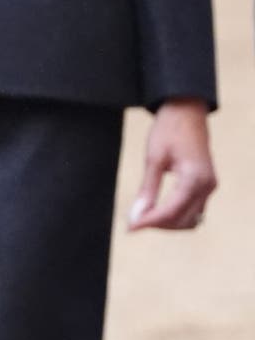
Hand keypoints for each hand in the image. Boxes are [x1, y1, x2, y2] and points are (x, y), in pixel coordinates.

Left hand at [128, 97, 216, 231]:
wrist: (186, 112)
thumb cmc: (169, 130)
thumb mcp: (153, 158)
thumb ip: (147, 189)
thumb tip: (137, 214)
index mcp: (195, 178)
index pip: (172, 211)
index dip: (150, 222)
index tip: (130, 227)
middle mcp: (207, 186)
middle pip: (183, 220)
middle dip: (158, 224)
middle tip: (133, 220)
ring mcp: (210, 187)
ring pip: (191, 219)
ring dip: (168, 222)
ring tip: (144, 215)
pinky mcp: (207, 185)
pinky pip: (194, 209)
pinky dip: (176, 214)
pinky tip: (157, 209)